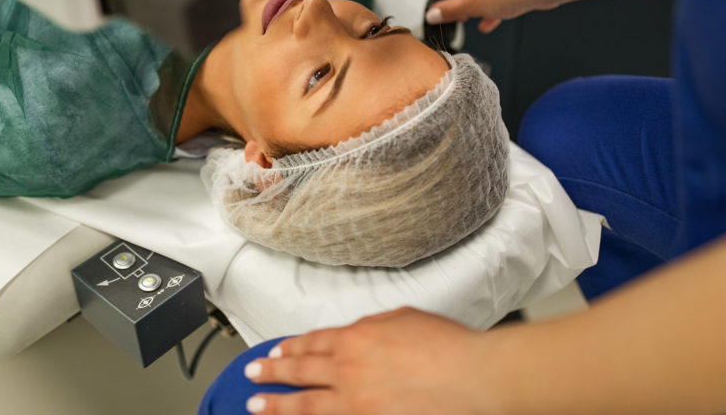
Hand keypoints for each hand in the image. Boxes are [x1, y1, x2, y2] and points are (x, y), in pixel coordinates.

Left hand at [243, 307, 497, 414]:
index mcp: (356, 338)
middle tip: (252, 375)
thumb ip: (375, 326)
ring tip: (256, 406)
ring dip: (277, 406)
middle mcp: (348, 370)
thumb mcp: (405, 318)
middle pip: (300, 371)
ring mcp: (355, 403)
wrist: (473, 377)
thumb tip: (361, 332)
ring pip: (306, 406)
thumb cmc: (448, 347)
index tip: (276, 351)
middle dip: (272, 373)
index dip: (292, 347)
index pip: (314, 342)